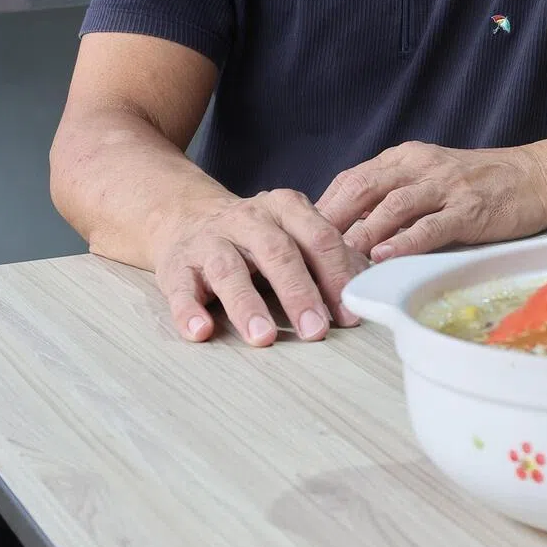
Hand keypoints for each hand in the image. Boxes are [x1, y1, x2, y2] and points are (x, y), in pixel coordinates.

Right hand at [150, 188, 368, 347]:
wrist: (186, 216)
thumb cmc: (255, 235)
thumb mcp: (292, 232)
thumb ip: (328, 256)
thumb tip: (370, 286)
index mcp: (285, 208)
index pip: (319, 237)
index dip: (336, 275)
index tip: (350, 314)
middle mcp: (248, 219)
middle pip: (277, 252)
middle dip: (299, 293)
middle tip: (316, 331)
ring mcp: (210, 241)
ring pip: (229, 269)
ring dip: (247, 305)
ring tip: (263, 338)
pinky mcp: (176, 265)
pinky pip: (181, 288)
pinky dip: (189, 310)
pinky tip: (201, 331)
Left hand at [316, 142, 546, 260]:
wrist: (536, 177)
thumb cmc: (479, 183)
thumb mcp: (430, 178)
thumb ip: (394, 196)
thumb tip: (349, 230)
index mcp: (406, 158)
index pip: (353, 178)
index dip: (324, 206)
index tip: (300, 234)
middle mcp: (420, 166)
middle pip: (363, 188)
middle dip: (332, 220)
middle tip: (305, 250)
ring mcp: (445, 186)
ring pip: (392, 206)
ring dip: (362, 234)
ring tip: (337, 260)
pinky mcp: (469, 209)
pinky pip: (431, 225)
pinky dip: (404, 241)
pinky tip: (385, 257)